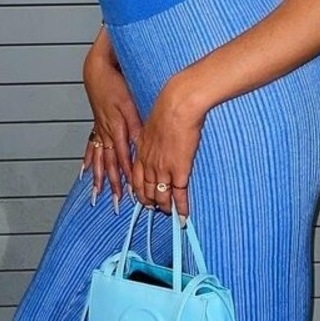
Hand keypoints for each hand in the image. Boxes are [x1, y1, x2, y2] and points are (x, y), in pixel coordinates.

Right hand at [82, 52, 142, 210]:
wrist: (98, 71)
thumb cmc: (116, 85)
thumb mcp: (130, 104)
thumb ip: (136, 126)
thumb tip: (140, 146)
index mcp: (117, 130)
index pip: (123, 160)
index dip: (128, 178)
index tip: (132, 193)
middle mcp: (106, 134)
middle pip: (109, 165)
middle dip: (114, 185)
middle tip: (116, 204)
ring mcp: (99, 131)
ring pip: (98, 160)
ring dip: (98, 179)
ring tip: (96, 195)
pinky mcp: (96, 125)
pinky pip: (90, 148)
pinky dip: (87, 162)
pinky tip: (84, 173)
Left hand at [129, 79, 204, 219]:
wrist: (177, 105)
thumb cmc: (167, 109)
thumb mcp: (151, 125)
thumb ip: (150, 138)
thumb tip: (155, 139)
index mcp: (141, 152)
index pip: (136, 179)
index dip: (139, 192)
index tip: (143, 198)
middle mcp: (149, 164)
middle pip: (146, 191)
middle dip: (150, 203)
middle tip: (156, 210)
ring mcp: (163, 169)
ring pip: (160, 196)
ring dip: (165, 207)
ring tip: (170, 215)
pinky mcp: (179, 170)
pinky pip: (179, 194)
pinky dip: (181, 207)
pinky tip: (183, 216)